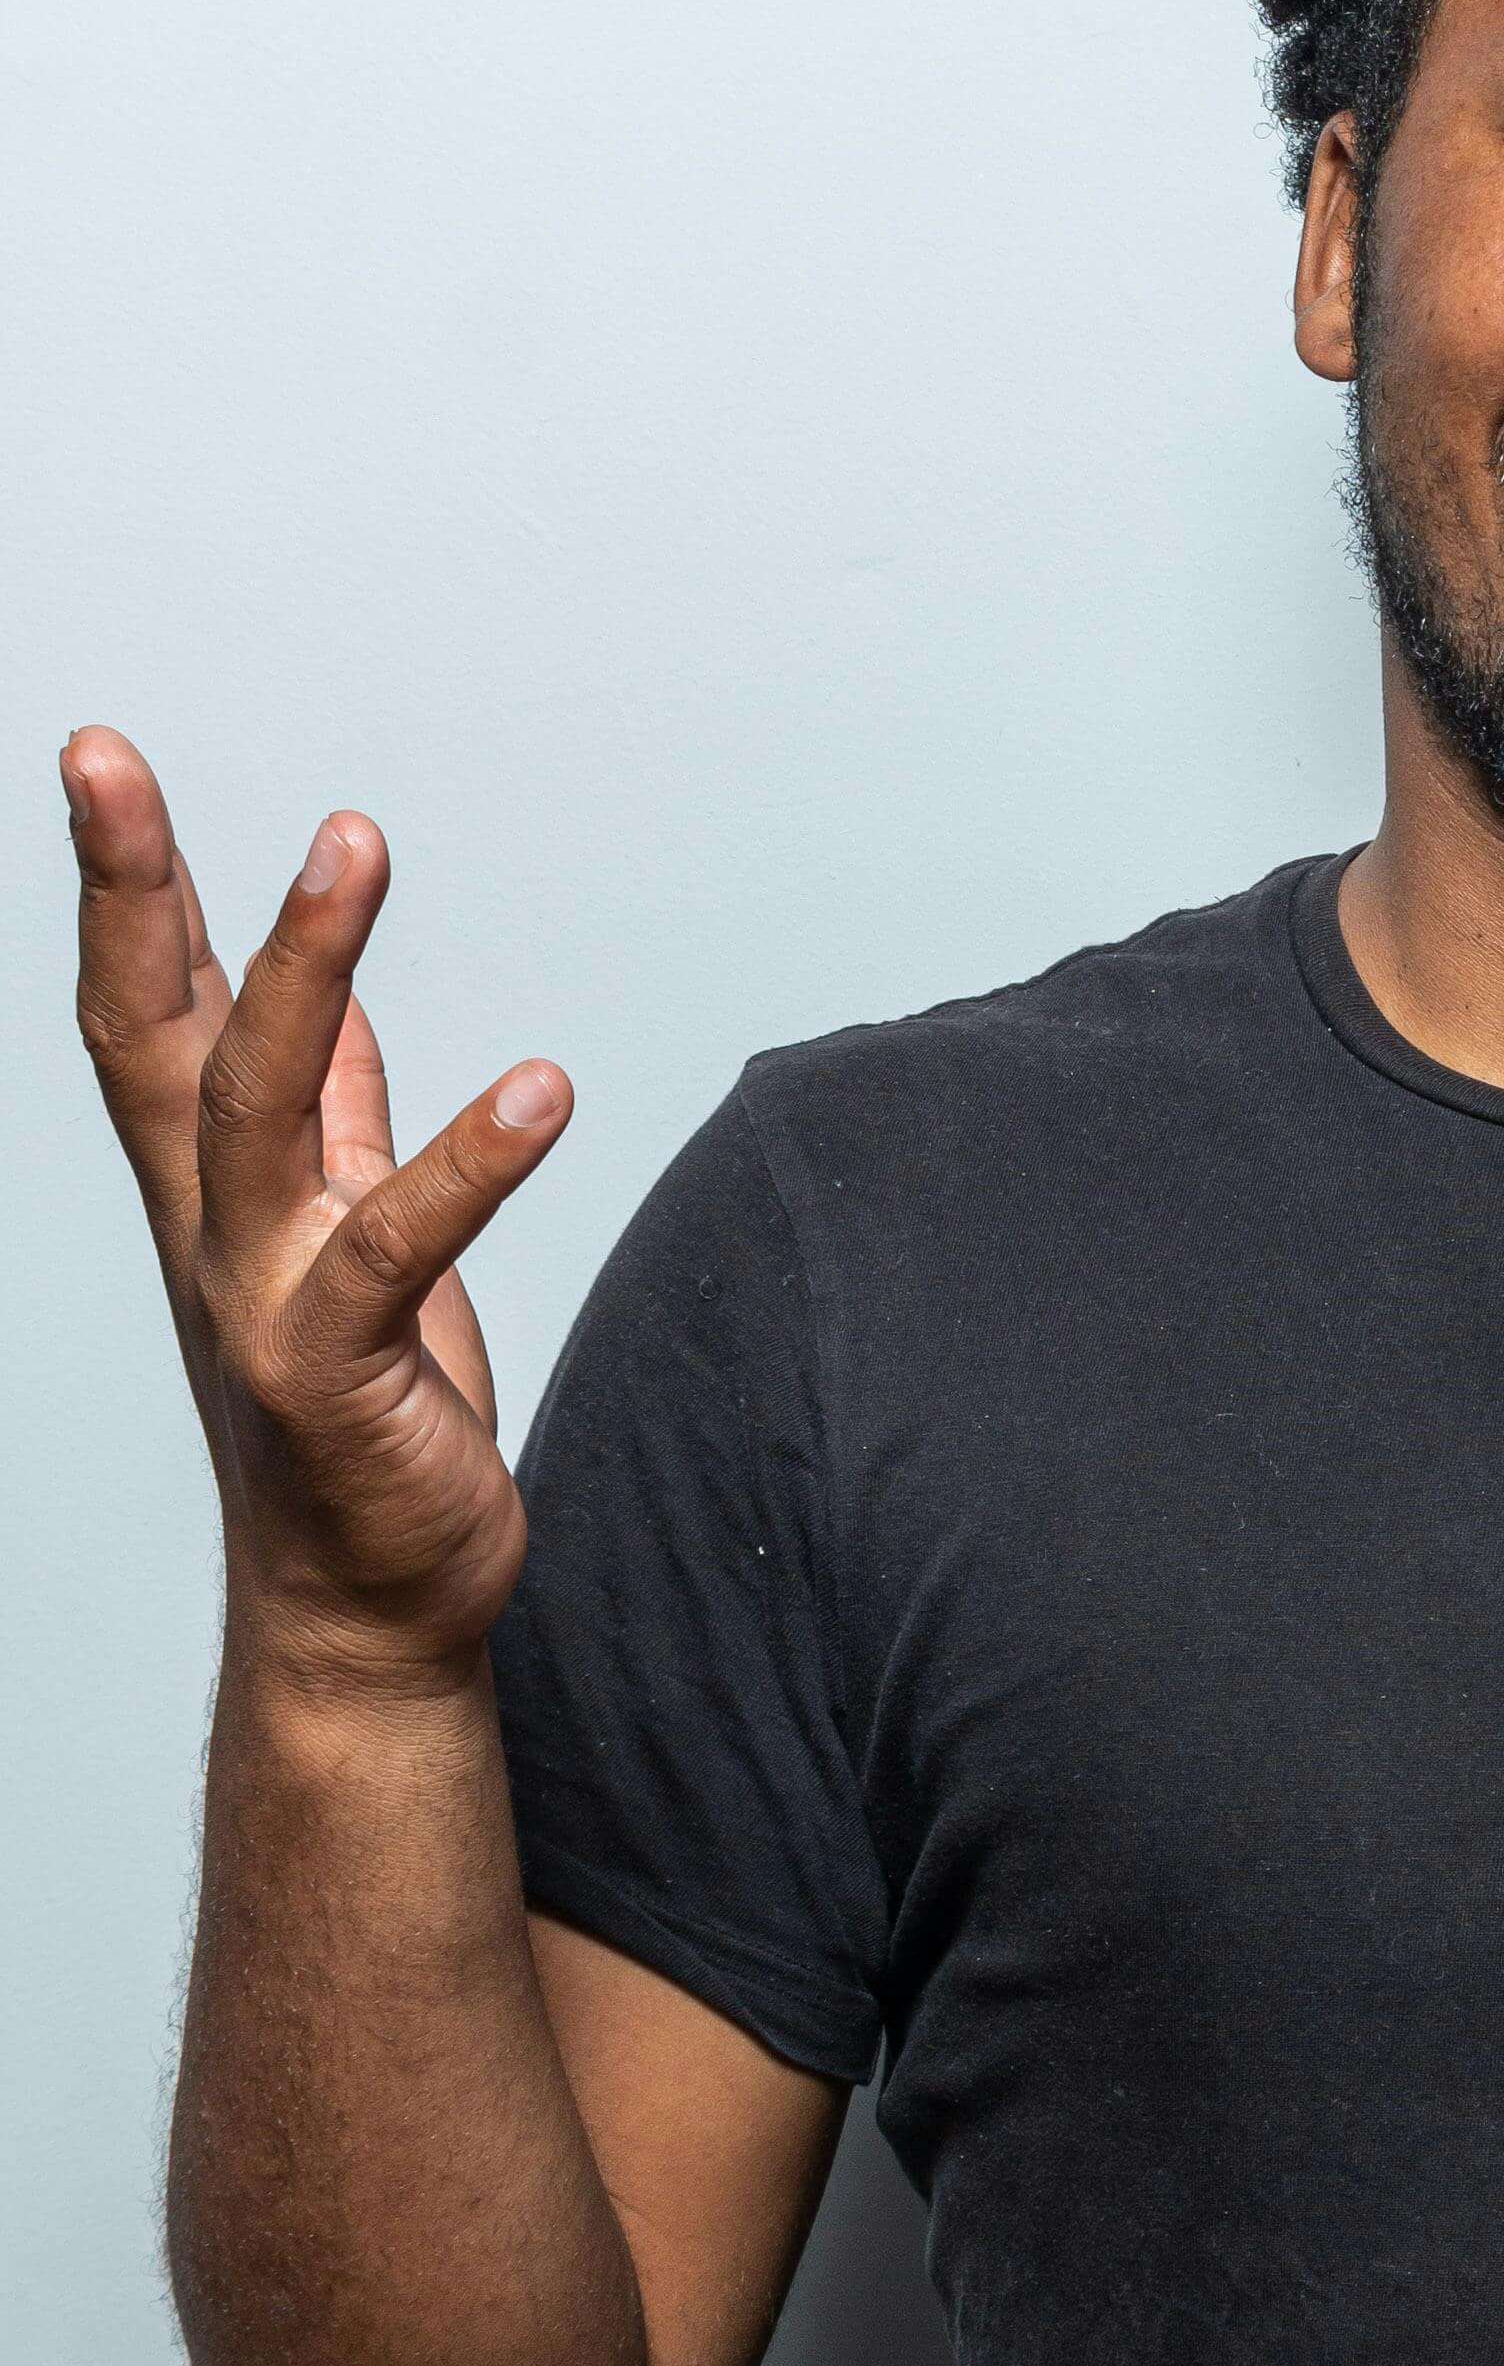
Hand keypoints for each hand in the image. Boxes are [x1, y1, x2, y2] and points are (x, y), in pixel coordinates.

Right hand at [64, 726, 570, 1685]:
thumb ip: (331, 1114)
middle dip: (129, 891)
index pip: (150, 1005)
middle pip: (152, 1032)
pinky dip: (468, 1164)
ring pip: (257, 1107)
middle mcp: (212, 1229)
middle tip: (102, 758)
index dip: (127, 884)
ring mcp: (262, 1297)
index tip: (99, 759)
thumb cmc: (357, 1411)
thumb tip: (327, 999)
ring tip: (348, 843)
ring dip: (298, 968)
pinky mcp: (341, 1371)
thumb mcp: (340, 1227)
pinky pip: (398, 1248)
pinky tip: (541, 1089)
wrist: (364, 1606)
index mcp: (213, 1185)